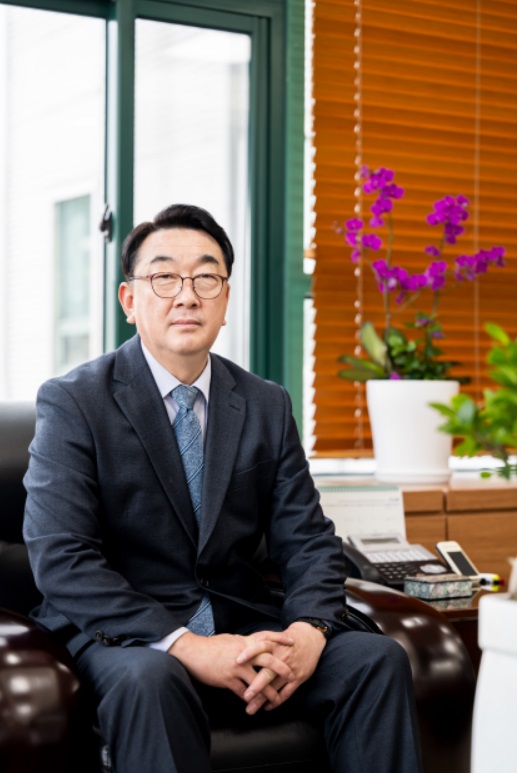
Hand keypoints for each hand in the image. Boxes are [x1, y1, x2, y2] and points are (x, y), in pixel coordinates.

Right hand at [169, 631, 294, 706]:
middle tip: (291, 676)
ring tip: (276, 700)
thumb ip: (244, 642)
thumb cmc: (211, 646)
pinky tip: (254, 704)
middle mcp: (243, 654)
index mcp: (244, 642)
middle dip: (281, 669)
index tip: (292, 642)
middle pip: (268, 661)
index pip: (266, 637)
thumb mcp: (230, 639)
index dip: (279, 639)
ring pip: (258, 681)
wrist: (193, 652)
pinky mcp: (228, 680)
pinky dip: (249, 699)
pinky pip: (242, 692)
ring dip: (269, 692)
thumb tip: (253, 643)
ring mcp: (236, 667)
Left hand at [236, 621, 326, 714]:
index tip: (237, 662)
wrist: (310, 639)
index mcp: (275, 645)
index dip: (249, 653)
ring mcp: (290, 669)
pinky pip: (287, 692)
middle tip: (245, 697)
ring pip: (275, 687)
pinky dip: (276, 701)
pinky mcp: (298, 678)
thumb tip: (237, 642)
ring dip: (262, 699)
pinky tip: (267, 707)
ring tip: (250, 709)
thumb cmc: (286, 640)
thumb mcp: (274, 636)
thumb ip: (258, 642)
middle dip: (256, 686)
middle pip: (267, 673)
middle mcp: (282, 658)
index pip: (260, 647)